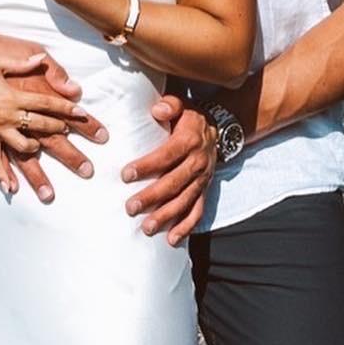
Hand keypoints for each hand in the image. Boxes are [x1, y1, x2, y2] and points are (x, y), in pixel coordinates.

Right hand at [0, 31, 106, 199]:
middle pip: (41, 128)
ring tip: (46, 162)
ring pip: (23, 148)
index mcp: (14, 96)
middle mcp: (8, 116)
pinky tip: (12, 189)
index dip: (66, 108)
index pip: (47, 103)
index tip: (82, 114)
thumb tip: (41, 59)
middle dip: (61, 137)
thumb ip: (22, 62)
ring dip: (37, 156)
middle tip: (76, 145)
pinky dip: (3, 176)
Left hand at [121, 96, 217, 246]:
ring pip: (184, 201)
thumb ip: (169, 105)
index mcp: (189, 140)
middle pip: (174, 183)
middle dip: (151, 197)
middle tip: (130, 207)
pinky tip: (171, 240)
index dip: (146, 166)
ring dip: (166, 216)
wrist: (218, 128)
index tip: (125, 175)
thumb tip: (157, 110)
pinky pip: (198, 212)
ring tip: (146, 228)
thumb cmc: (189, 117)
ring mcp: (202, 179)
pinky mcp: (205, 191)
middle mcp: (197, 162)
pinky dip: (186, 227)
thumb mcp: (181, 105)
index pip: (166, 156)